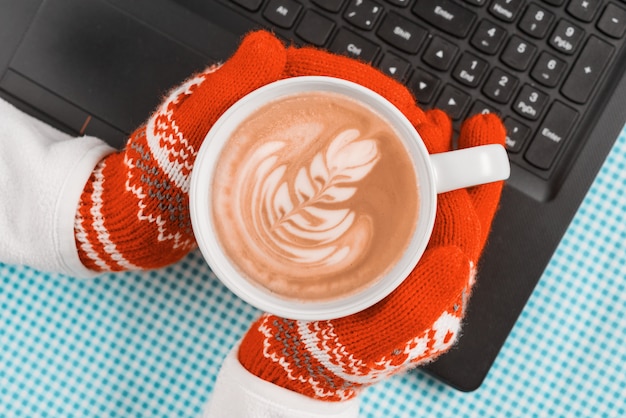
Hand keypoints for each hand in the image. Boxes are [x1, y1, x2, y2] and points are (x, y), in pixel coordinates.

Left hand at [73, 29, 471, 272]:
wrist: (149, 209)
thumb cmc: (165, 168)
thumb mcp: (189, 127)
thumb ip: (224, 89)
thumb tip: (266, 48)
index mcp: (261, 86)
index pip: (332, 74)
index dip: (377, 91)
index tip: (410, 112)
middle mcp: (279, 105)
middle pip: (350, 102)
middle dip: (393, 118)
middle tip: (426, 143)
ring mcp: (285, 136)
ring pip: (346, 131)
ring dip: (384, 143)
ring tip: (416, 162)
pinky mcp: (286, 164)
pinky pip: (332, 161)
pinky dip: (360, 170)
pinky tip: (378, 185)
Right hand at [235, 35, 506, 400]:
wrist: (312, 353)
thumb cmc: (348, 351)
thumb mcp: (380, 339)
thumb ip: (418, 309)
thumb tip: (459, 263)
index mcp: (440, 281)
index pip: (467, 223)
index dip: (473, 176)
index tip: (474, 133)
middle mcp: (428, 260)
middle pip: (453, 201)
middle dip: (452, 155)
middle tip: (438, 116)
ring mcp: (404, 249)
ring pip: (425, 196)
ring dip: (424, 156)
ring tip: (417, 120)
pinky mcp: (379, 241)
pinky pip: (395, 201)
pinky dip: (393, 171)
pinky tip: (382, 150)